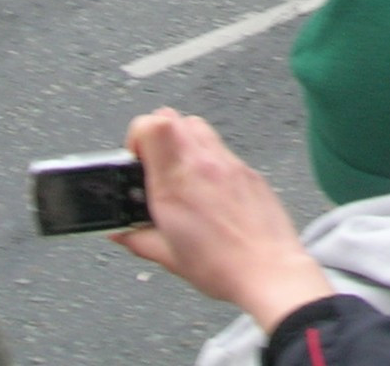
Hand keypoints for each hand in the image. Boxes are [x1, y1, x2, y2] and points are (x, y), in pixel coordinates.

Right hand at [116, 109, 332, 331]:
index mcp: (176, 184)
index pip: (152, 125)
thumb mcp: (168, 258)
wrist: (270, 272)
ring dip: (183, 143)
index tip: (135, 160)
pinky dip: (209, 160)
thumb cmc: (222, 268)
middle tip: (155, 168)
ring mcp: (229, 164)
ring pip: (199, 128)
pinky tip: (209, 191)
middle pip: (173, 117)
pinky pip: (223, 150)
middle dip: (157, 136)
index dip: (137, 135)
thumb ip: (137, 239)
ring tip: (181, 177)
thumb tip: (119, 232)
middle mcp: (202, 165)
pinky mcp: (249, 171)